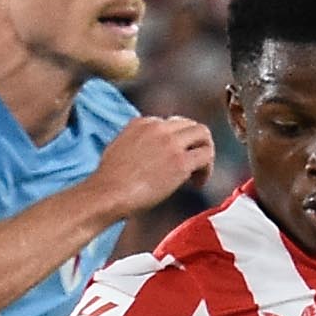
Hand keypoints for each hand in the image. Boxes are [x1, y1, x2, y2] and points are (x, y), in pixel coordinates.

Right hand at [92, 115, 216, 214]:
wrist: (108, 192)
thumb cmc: (109, 181)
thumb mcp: (118, 148)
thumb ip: (135, 143)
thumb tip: (148, 154)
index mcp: (142, 123)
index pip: (170, 124)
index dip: (177, 141)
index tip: (177, 155)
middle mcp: (159, 127)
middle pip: (190, 125)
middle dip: (195, 142)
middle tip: (194, 162)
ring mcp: (171, 143)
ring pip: (203, 134)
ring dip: (205, 152)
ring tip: (199, 172)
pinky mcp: (181, 161)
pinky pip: (206, 156)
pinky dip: (206, 169)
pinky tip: (197, 183)